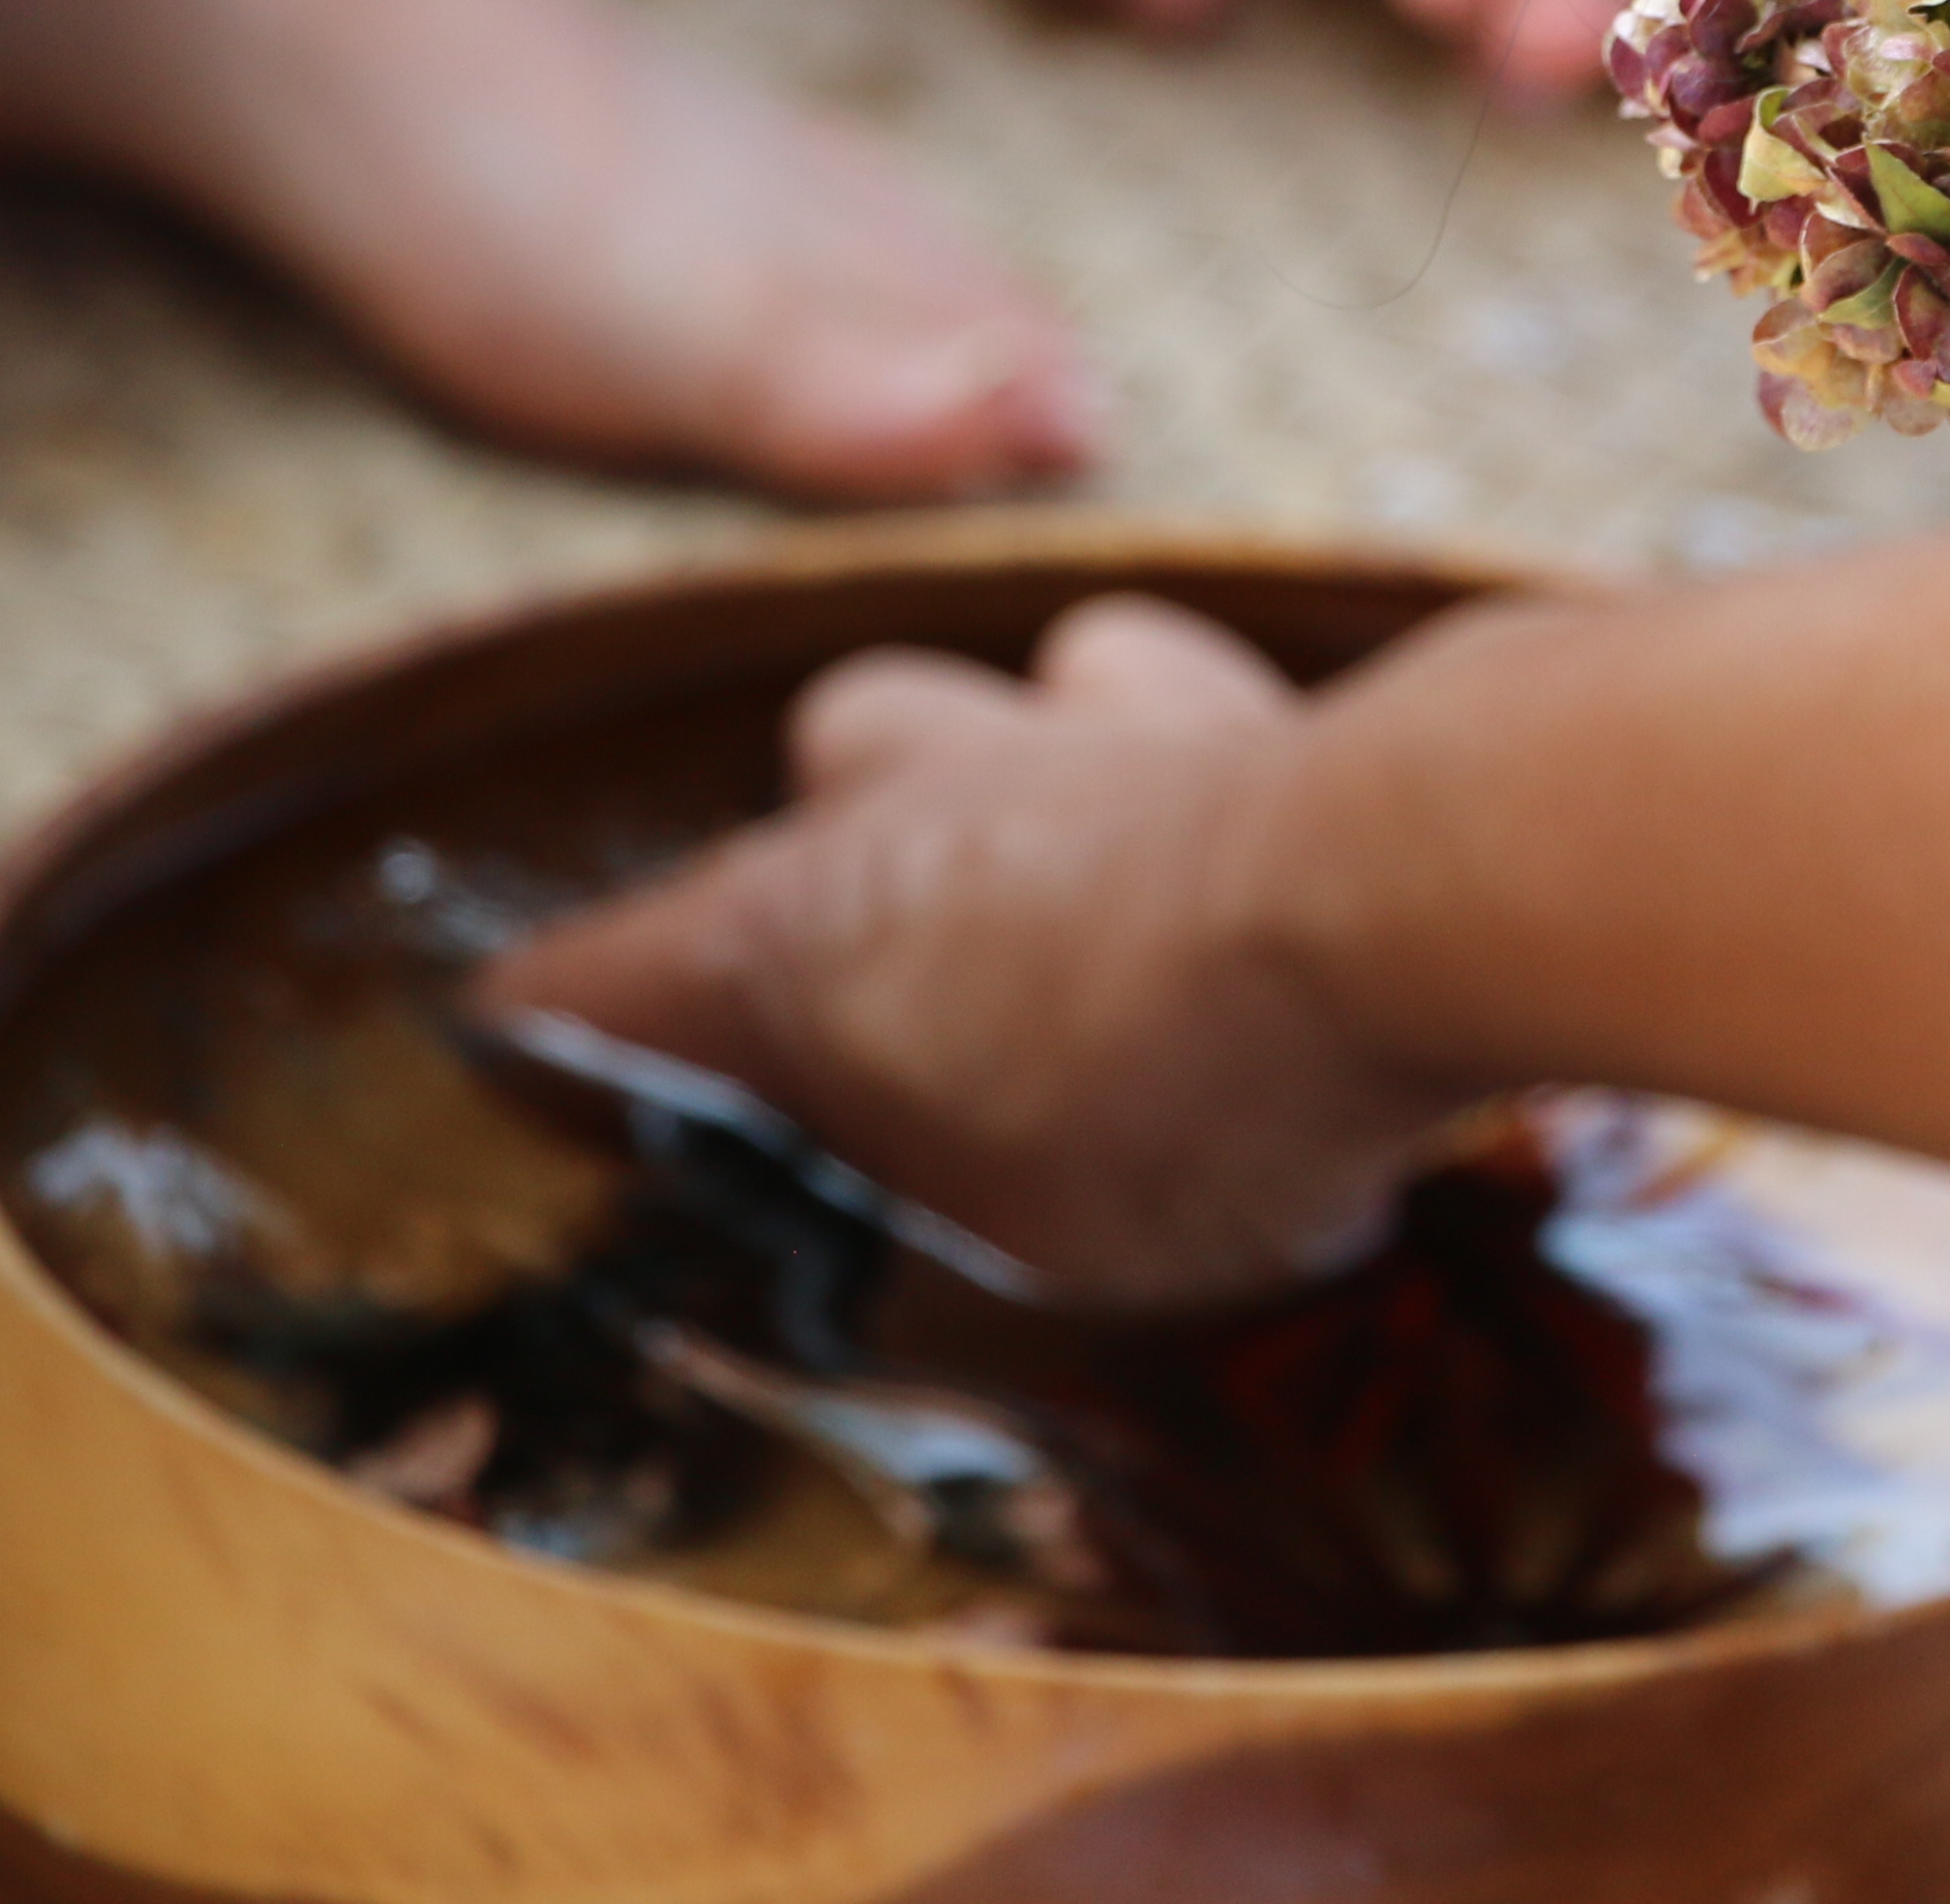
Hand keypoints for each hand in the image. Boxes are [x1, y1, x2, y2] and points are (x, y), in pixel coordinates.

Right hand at [482, 595, 1466, 1303]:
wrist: (1421, 884)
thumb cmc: (1191, 1099)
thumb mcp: (1028, 1254)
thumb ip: (946, 1232)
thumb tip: (937, 1243)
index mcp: (789, 943)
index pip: (588, 983)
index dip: (551, 1039)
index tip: (528, 1068)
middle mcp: (909, 793)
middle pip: (823, 776)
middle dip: (845, 860)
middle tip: (910, 1001)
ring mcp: (1074, 723)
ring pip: (986, 703)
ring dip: (1012, 785)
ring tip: (1083, 912)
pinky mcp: (1236, 699)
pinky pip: (1156, 696)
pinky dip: (1176, 762)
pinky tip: (1237, 848)